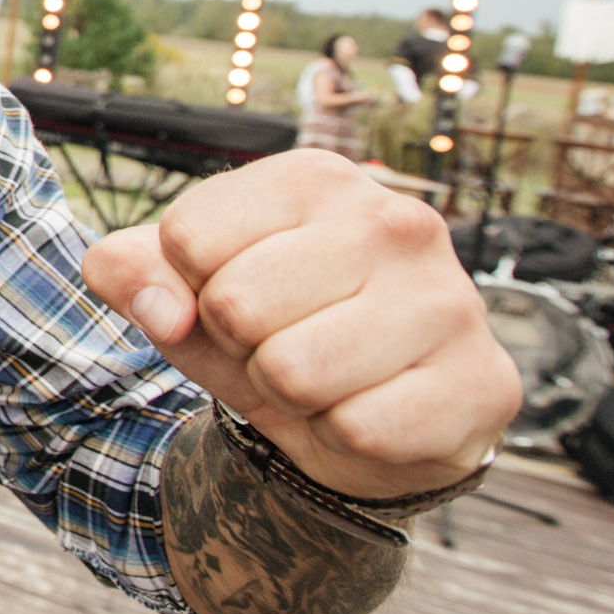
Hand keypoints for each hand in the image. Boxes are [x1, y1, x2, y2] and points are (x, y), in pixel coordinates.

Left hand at [83, 148, 519, 500]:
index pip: (188, 237)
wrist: (370, 413)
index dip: (191, 289)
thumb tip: (162, 308)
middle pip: (235, 305)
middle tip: (282, 344)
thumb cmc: (269, 329)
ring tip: (324, 376)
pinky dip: (345, 436)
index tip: (231, 297)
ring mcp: (451, 298)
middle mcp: (396, 220)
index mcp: (315, 178)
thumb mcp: (183, 290)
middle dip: (240, 345)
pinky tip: (372, 407)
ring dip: (291, 394)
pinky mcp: (483, 381)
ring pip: (294, 372)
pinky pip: (359, 429)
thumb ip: (129, 271)